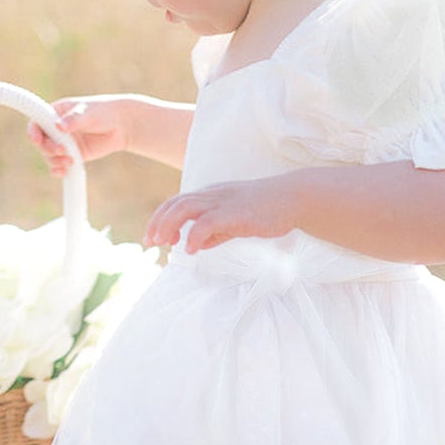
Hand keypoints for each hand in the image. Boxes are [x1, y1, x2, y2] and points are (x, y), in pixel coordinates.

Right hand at [27, 96, 131, 175]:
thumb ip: (74, 119)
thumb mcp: (88, 113)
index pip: (37, 122)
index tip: (37, 140)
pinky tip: (64, 172)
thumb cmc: (104, 112)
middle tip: (62, 150)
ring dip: (55, 161)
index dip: (33, 132)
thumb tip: (59, 126)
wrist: (122, 126)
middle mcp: (56, 129)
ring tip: (70, 161)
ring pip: (49, 156)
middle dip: (49, 149)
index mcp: (56, 113)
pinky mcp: (73, 155)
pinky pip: (59, 165)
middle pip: (42, 143)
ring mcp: (64, 143)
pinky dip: (58, 170)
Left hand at [144, 175, 299, 251]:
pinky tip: (191, 250)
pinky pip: (208, 223)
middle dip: (158, 223)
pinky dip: (195, 235)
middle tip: (151, 244)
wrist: (293, 198)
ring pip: (186, 208)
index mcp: (211, 195)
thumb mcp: (235, 220)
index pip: (177, 202)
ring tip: (165, 244)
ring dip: (170, 226)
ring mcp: (224, 202)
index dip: (160, 218)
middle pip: (175, 204)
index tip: (153, 238)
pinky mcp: (236, 213)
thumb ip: (216, 231)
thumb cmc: (266, 209)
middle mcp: (213, 195)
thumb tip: (197, 245)